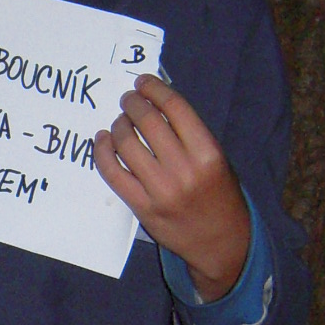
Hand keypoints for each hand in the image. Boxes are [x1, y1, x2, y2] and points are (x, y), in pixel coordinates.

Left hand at [94, 74, 249, 299]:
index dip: (155, 89)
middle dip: (133, 104)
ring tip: (120, 122)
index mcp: (208, 153)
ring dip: (118, 125)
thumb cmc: (219, 195)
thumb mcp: (217, 160)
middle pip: (148, 122)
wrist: (221, 243)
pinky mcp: (142, 207)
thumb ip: (190, 134)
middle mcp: (184, 170)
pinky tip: (103, 140)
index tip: (143, 82)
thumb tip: (157, 101)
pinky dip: (103, 152)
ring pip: (127, 144)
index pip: (175, 108)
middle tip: (128, 100)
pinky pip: (113, 173)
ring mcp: (160, 191)